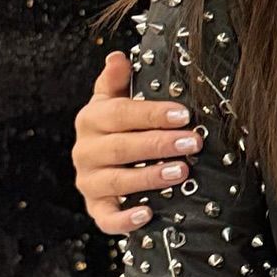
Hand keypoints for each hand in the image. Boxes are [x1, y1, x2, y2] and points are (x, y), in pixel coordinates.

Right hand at [72, 52, 203, 234]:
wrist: (102, 163)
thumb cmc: (119, 127)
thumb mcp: (115, 100)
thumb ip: (118, 80)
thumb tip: (117, 56)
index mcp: (91, 119)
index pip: (120, 114)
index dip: (151, 114)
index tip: (183, 114)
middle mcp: (84, 151)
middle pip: (121, 148)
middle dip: (159, 144)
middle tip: (192, 143)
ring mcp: (88, 182)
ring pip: (116, 181)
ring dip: (149, 177)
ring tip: (181, 172)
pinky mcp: (95, 208)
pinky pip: (106, 218)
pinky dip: (124, 219)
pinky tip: (147, 214)